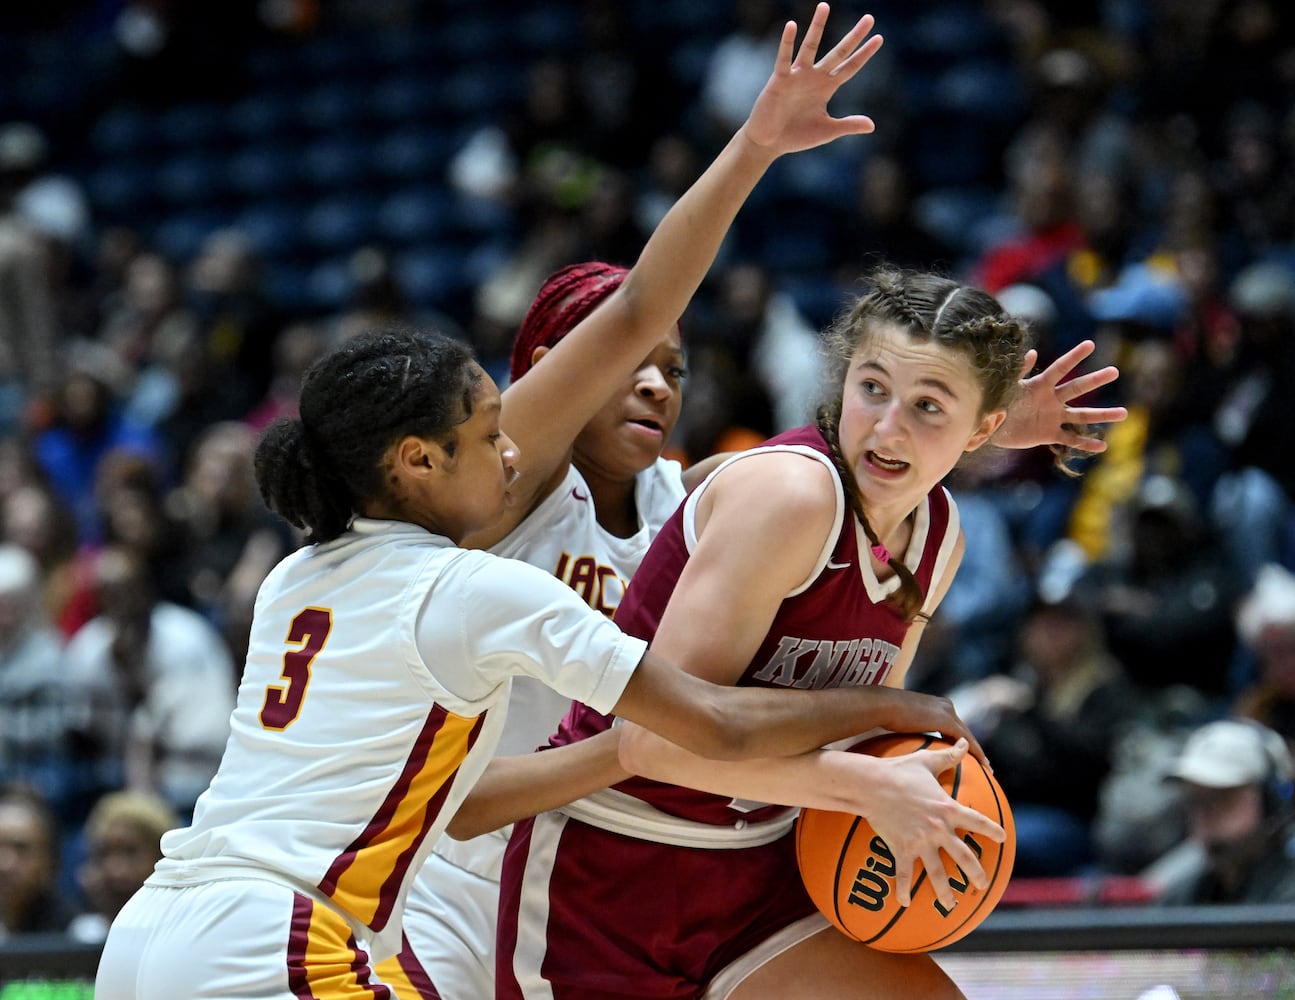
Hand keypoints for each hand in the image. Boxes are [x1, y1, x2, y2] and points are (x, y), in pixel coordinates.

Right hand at [741, 3, 883, 155]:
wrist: (769, 143)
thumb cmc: (796, 136)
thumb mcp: (827, 131)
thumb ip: (848, 125)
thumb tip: (872, 125)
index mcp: (827, 88)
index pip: (850, 67)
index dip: (864, 54)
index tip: (879, 38)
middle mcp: (814, 77)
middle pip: (838, 52)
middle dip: (853, 37)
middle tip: (869, 18)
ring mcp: (797, 76)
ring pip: (810, 46)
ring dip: (817, 26)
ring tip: (825, 6)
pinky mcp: (780, 79)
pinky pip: (784, 58)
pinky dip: (787, 42)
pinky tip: (791, 25)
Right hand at [847, 739, 1005, 908]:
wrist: (872, 784)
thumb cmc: (899, 770)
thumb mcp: (926, 761)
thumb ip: (948, 756)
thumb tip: (962, 742)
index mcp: (947, 808)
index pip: (977, 821)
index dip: (992, 830)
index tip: (1002, 839)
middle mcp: (938, 828)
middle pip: (963, 856)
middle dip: (975, 873)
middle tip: (982, 885)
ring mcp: (920, 841)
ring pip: (936, 872)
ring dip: (944, 892)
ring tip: (951, 905)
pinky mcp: (901, 848)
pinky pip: (903, 873)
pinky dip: (903, 889)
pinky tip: (905, 903)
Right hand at [871, 687, 993, 771]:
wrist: (882, 706)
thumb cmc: (885, 715)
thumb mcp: (901, 722)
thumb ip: (909, 729)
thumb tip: (904, 747)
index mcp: (936, 705)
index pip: (954, 726)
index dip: (962, 741)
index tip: (968, 755)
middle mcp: (946, 706)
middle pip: (964, 731)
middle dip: (974, 748)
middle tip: (984, 765)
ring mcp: (947, 712)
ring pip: (969, 736)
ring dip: (978, 752)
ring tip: (987, 768)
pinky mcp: (946, 721)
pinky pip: (966, 740)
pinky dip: (975, 753)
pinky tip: (982, 767)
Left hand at [995, 340, 1128, 451]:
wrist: (989, 428)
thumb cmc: (996, 403)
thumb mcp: (1006, 387)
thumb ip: (1019, 371)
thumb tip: (1032, 351)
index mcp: (1040, 385)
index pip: (1060, 368)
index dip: (1074, 357)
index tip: (1090, 344)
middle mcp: (1051, 399)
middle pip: (1077, 388)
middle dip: (1095, 380)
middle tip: (1115, 371)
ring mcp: (1052, 417)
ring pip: (1081, 415)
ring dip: (1102, 415)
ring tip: (1124, 413)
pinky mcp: (1049, 434)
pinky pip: (1070, 439)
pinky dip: (1085, 444)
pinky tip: (1102, 446)